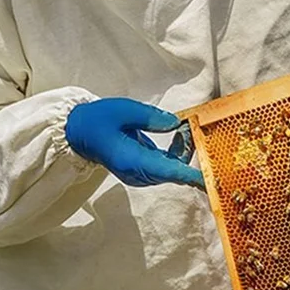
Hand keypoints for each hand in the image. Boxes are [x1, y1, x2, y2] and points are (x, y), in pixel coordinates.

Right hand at [65, 97, 203, 188]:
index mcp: (132, 161)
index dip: (192, 175)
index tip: (210, 178)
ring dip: (183, 151)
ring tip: (184, 127)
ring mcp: (140, 174)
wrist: (79, 132)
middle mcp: (138, 173)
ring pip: (172, 169)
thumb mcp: (124, 110)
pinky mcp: (142, 170)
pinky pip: (166, 166)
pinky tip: (177, 134)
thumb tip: (176, 124)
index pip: (168, 171)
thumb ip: (151, 117)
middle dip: (190, 152)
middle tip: (193, 127)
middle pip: (174, 170)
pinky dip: (176, 153)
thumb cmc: (99, 119)